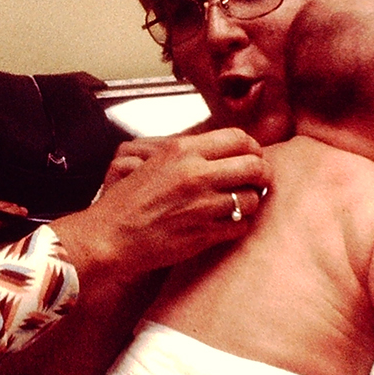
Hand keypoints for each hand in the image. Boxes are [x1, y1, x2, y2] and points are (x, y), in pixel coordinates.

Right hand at [51, 128, 271, 285]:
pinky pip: (240, 226)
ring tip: (239, 205)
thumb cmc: (129, 201)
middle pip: (253, 166)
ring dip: (250, 203)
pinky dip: (238, 225)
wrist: (110, 235)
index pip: (237, 138)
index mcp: (182, 151)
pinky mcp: (203, 234)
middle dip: (263, 174)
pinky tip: (226, 224)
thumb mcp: (156, 162)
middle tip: (259, 181)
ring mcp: (201, 205)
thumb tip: (229, 150)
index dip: (252, 148)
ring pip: (251, 199)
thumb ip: (191, 154)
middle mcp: (195, 174)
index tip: (253, 157)